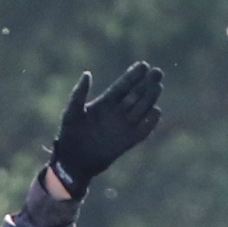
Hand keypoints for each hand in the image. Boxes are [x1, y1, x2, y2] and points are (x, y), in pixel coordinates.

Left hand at [49, 61, 163, 193]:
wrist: (73, 161)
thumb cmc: (69, 135)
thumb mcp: (72, 113)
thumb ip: (79, 94)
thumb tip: (87, 73)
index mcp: (104, 103)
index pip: (122, 86)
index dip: (133, 76)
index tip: (144, 65)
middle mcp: (117, 112)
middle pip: (135, 94)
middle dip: (146, 83)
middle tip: (157, 72)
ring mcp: (124, 126)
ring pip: (141, 108)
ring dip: (150, 98)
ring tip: (158, 86)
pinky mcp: (129, 141)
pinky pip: (143, 130)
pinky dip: (150, 122)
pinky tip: (156, 112)